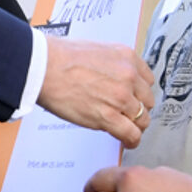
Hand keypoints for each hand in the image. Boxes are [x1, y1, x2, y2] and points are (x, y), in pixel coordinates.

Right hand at [37, 39, 154, 145]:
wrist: (44, 67)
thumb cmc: (60, 57)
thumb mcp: (96, 50)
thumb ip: (111, 65)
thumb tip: (112, 78)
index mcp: (126, 57)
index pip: (147, 81)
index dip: (140, 93)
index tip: (135, 99)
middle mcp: (128, 76)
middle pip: (147, 101)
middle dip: (138, 109)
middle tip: (129, 115)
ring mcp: (120, 97)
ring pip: (142, 119)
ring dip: (135, 126)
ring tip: (128, 130)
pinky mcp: (108, 116)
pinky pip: (131, 134)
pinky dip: (132, 141)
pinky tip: (127, 142)